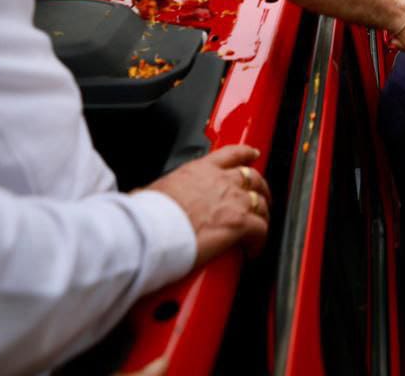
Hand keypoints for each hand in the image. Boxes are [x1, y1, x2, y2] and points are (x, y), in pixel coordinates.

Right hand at [145, 145, 269, 264]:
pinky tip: (254, 250)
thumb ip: (158, 193)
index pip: (230, 154)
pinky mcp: (239, 224)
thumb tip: (142, 199)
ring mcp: (233, 201)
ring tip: (260, 225)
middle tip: (262, 196)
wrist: (152, 230)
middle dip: (260, 187)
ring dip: (263, 215)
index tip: (252, 155)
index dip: (246, 153)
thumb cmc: (147, 215)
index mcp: (199, 170)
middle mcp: (221, 181)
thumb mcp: (151, 192)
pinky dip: (260, 240)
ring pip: (262, 203)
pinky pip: (261, 230)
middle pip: (253, 177)